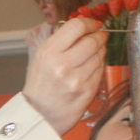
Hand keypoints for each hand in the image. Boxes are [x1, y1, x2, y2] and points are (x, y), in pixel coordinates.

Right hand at [23, 18, 107, 135]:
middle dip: (99, 37)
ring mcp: (77, 79)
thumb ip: (60, 42)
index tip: (94, 25)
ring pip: (99, 56)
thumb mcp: (42, 58)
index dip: (90, 23)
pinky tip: (92, 69)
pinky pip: (99, 72)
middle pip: (92, 40)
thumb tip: (83, 30)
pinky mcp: (86, 92)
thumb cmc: (40, 87)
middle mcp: (63, 64)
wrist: (39, 116)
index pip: (77, 26)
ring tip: (95, 54)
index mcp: (50, 52)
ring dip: (100, 52)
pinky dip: (98, 68)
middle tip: (100, 37)